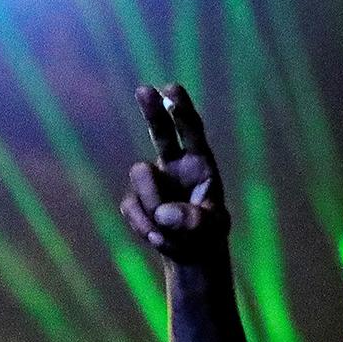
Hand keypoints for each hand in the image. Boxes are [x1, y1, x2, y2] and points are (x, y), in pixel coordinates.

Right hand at [120, 84, 228, 261]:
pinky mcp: (135, 199)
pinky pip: (130, 206)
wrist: (189, 252)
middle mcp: (174, 165)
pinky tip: (157, 237)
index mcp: (199, 164)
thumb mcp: (211, 229)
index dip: (182, 112)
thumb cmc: (207, 233)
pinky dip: (143, 226)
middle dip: (152, 110)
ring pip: (140, 175)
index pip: (192, 133)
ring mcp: (152, 181)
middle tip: (143, 89)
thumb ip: (194, 221)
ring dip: (152, 203)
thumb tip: (164, 214)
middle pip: (160, 131)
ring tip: (168, 231)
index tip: (172, 89)